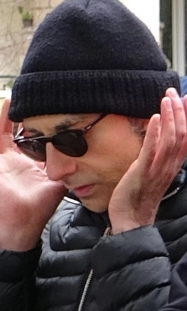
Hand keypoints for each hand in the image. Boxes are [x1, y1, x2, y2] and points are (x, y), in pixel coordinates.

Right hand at [0, 99, 65, 250]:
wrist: (28, 219)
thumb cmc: (43, 204)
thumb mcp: (59, 178)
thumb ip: (63, 162)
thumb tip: (72, 145)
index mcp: (23, 162)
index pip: (18, 138)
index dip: (19, 123)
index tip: (25, 108)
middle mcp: (8, 162)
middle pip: (2, 134)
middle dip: (5, 117)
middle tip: (10, 100)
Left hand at [109, 90, 186, 232]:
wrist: (130, 218)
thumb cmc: (138, 194)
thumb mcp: (151, 170)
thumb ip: (157, 153)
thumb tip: (157, 133)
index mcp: (173, 163)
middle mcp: (170, 165)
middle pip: (182, 134)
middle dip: (179, 111)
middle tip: (173, 91)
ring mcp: (158, 169)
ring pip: (171, 139)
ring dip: (169, 116)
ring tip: (166, 99)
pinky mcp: (142, 173)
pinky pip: (151, 150)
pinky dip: (154, 132)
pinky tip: (154, 117)